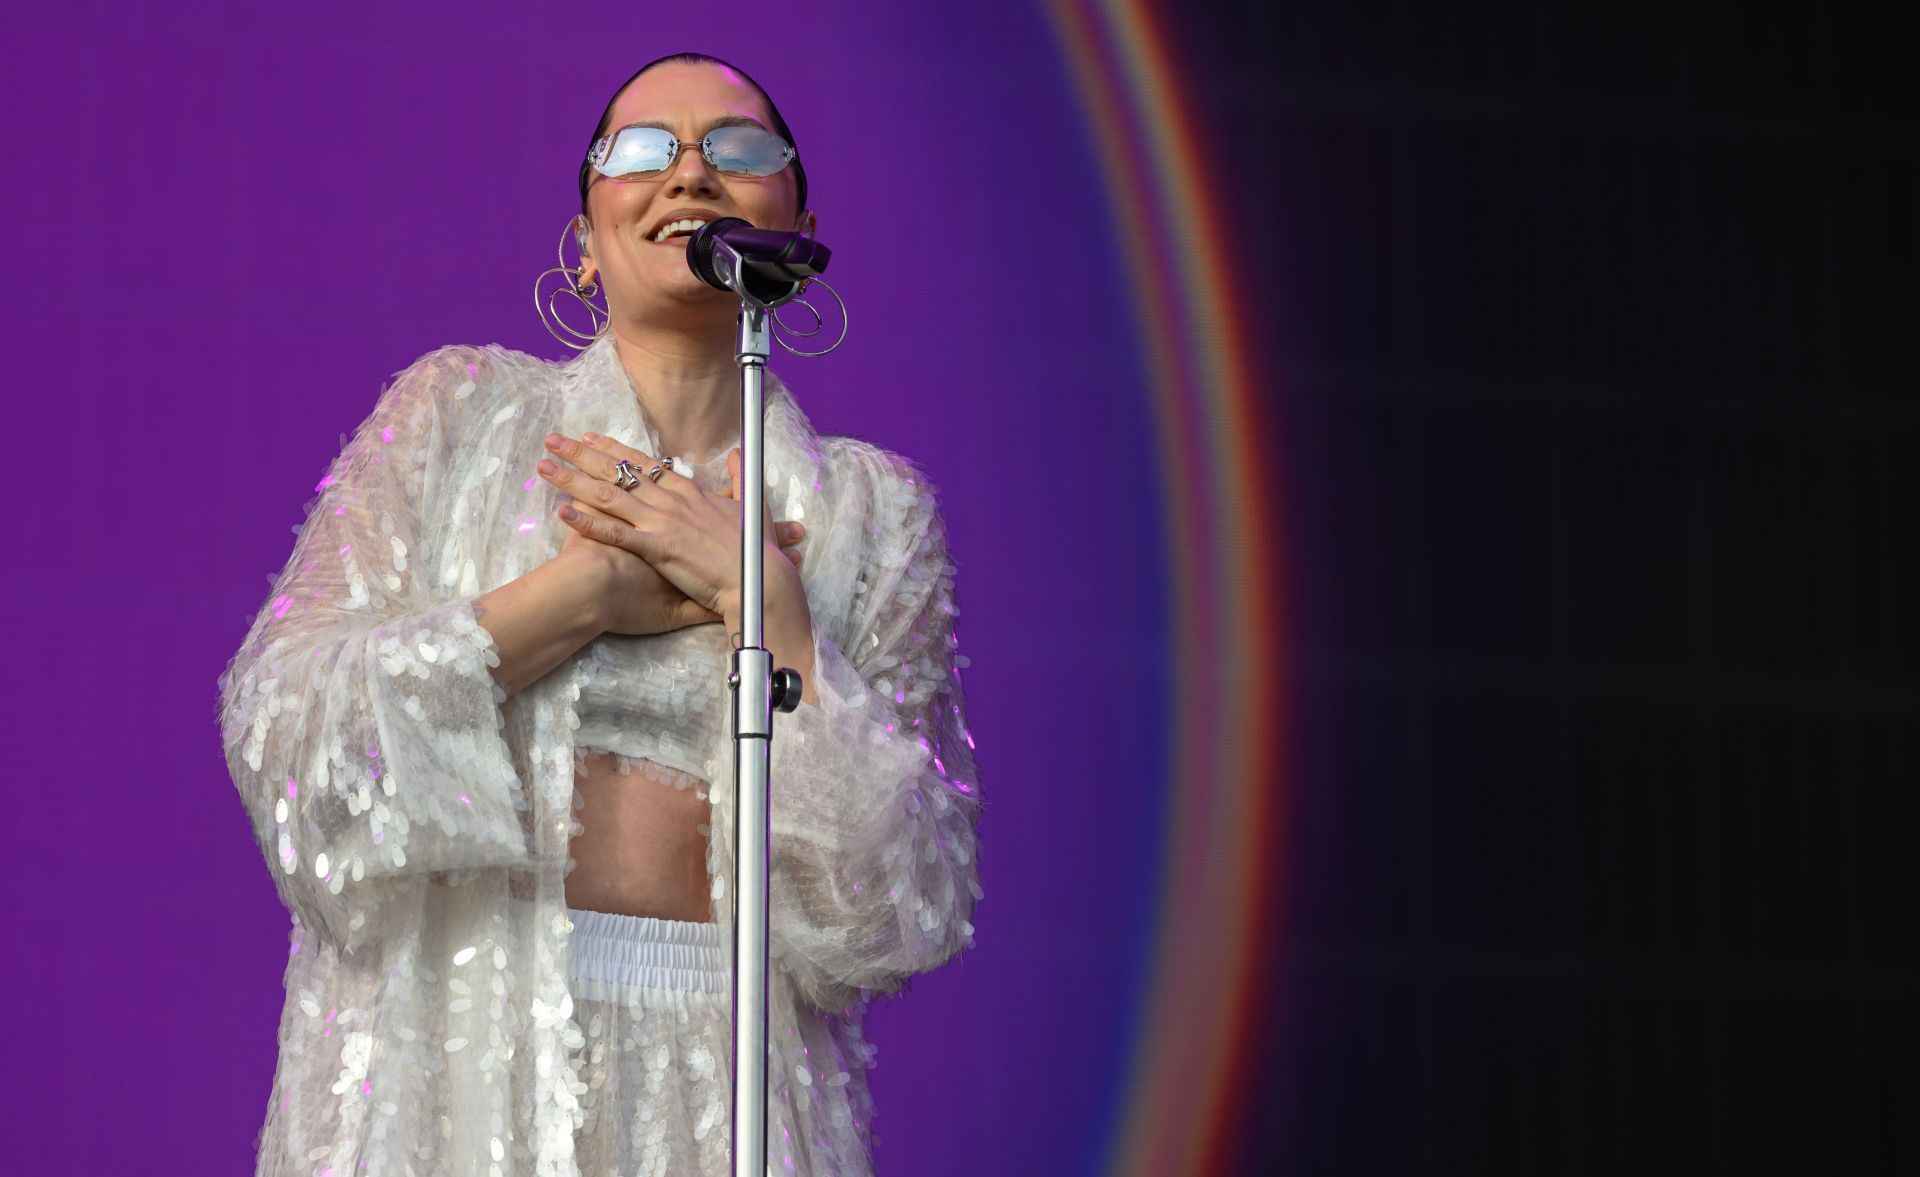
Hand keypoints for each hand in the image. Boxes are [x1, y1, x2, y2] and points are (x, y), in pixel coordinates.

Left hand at [536, 432, 806, 630]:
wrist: (760, 579)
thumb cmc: (757, 550)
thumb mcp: (752, 504)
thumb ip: (741, 476)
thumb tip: (738, 454)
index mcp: (691, 491)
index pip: (645, 463)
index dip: (614, 449)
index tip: (589, 437)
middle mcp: (672, 500)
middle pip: (619, 470)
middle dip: (581, 453)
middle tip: (553, 440)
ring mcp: (663, 522)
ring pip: (609, 495)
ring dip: (572, 478)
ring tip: (544, 466)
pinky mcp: (657, 548)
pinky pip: (615, 532)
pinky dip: (587, 521)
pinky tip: (562, 512)